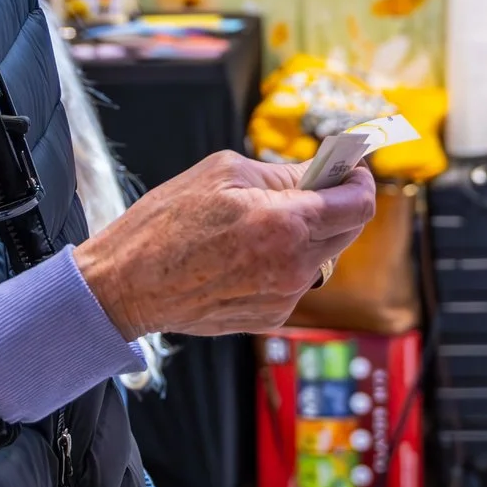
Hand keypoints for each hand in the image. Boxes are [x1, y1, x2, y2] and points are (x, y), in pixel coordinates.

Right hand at [74, 150, 376, 338]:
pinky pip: (296, 281)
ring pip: (322, 257)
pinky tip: (246, 254)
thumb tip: (321, 171)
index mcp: (286, 222)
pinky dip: (285, 262)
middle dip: (337, 204)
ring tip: (262, 223)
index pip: (358, 203)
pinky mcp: (271, 318)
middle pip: (348, 230)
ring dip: (308, 235)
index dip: (359, 181)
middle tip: (309, 186)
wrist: (127, 285)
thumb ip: (283, 173)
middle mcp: (293, 266)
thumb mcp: (224, 173)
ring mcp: (284, 297)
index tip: (350, 169)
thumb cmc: (166, 223)